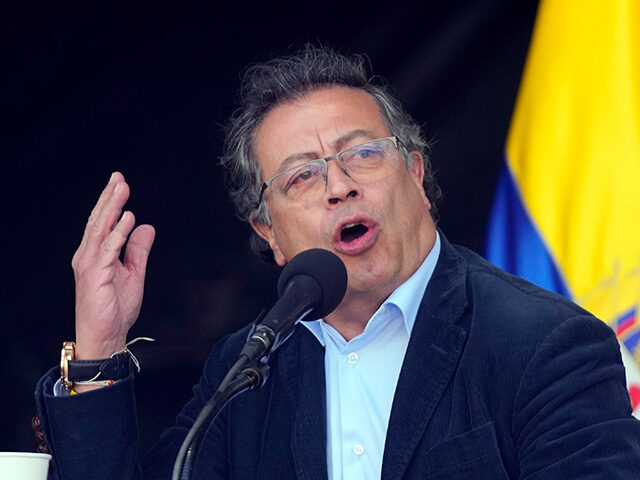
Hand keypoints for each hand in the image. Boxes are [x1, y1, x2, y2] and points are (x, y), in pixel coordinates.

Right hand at [71, 172, 155, 362]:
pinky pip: (108, 250)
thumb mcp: (133, 273)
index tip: (119, 182)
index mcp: (95, 254)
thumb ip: (138, 250)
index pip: (102, 222)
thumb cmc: (115, 308)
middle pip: (99, 220)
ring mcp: (90, 265)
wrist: (106, 336)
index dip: (110, 201)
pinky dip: (117, 233)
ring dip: (112, 208)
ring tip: (122, 189)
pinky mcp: (95, 277)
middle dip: (109, 197)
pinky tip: (127, 219)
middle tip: (119, 178)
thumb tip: (146, 226)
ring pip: (100, 230)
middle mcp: (88, 256)